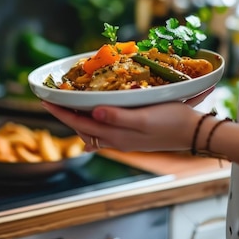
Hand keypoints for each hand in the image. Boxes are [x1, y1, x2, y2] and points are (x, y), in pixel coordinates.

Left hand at [41, 96, 205, 153]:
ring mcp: (124, 139)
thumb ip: (117, 117)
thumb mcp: (144, 118)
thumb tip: (93, 112)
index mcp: (116, 135)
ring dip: (78, 117)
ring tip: (68, 103)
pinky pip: (104, 129)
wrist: (195, 133)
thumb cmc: (172, 122)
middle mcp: (116, 139)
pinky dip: (93, 120)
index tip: (43, 100)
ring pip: (92, 130)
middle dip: (65, 114)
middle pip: (82, 128)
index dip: (61, 112)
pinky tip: (95, 112)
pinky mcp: (132, 135)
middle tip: (51, 99)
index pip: (79, 124)